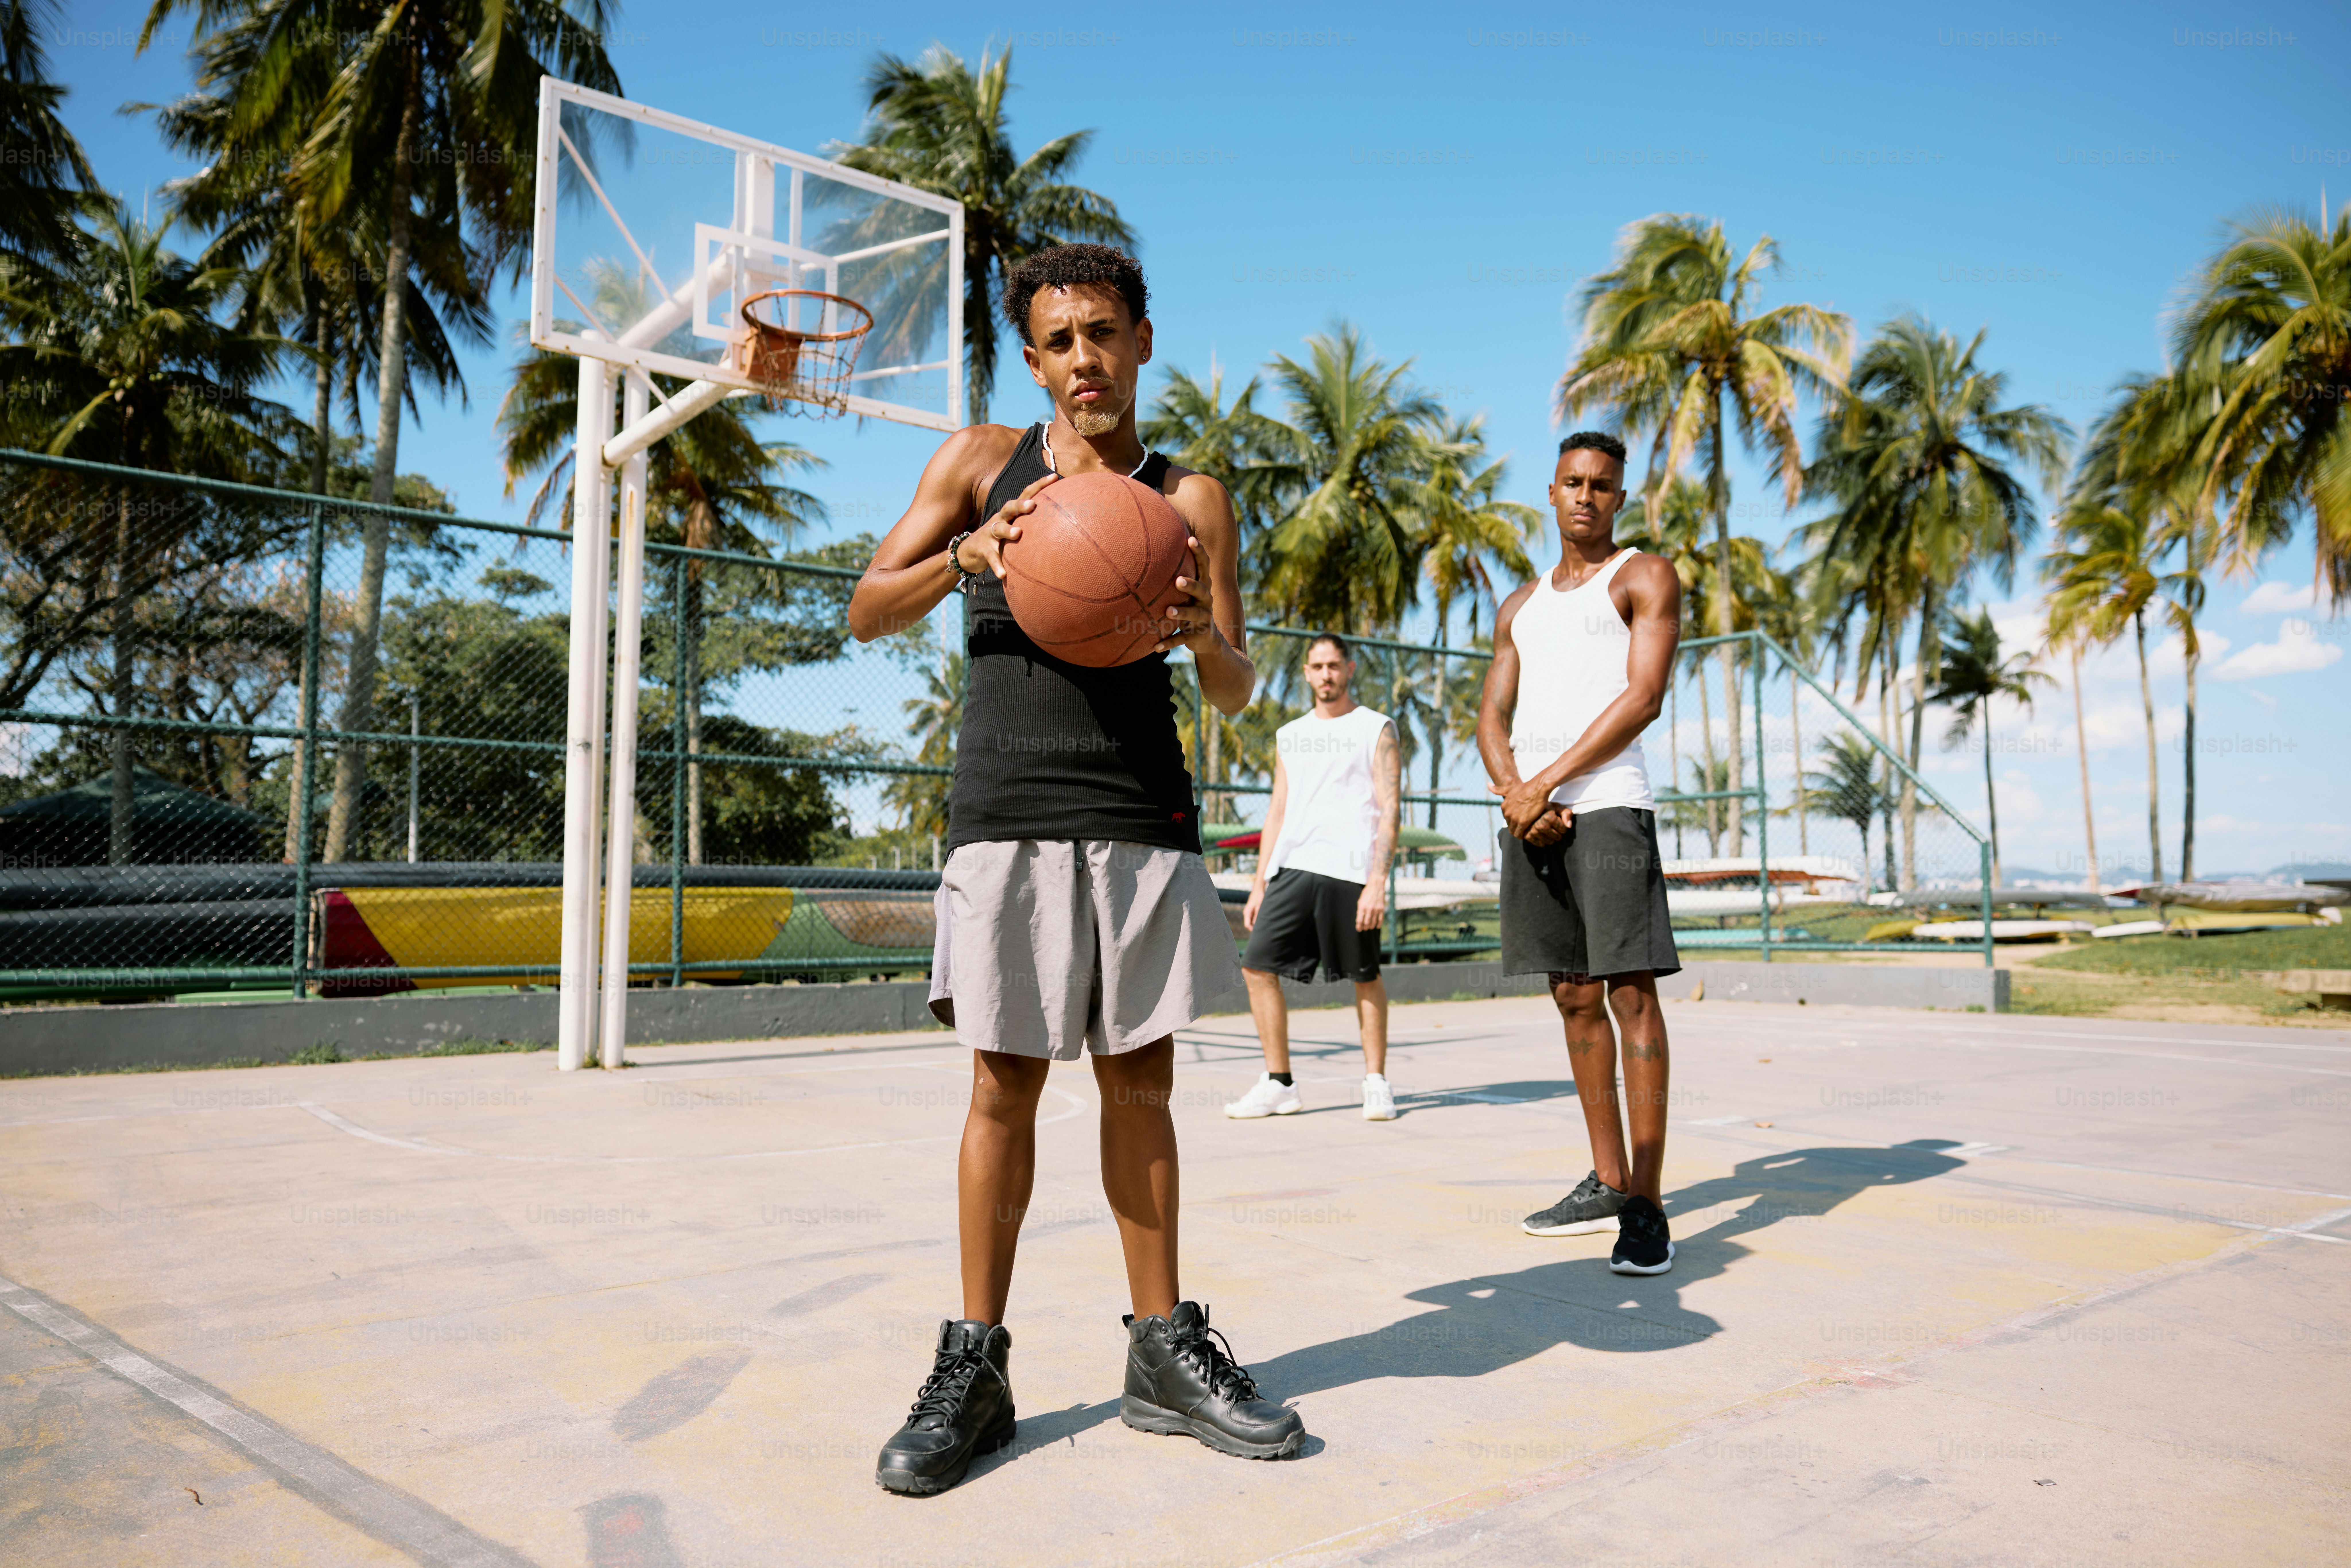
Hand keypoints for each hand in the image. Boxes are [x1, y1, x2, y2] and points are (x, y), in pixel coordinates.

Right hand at [955, 476, 1050, 579]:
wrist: (968, 552)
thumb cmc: (999, 540)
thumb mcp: (1013, 529)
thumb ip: (1031, 526)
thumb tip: (1062, 525)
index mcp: (1011, 514)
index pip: (1026, 495)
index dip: (1039, 485)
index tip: (1055, 477)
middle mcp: (1000, 519)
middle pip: (1009, 507)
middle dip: (1020, 505)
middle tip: (1032, 505)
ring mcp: (990, 534)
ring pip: (998, 529)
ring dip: (1007, 530)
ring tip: (1017, 533)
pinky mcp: (983, 550)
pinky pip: (991, 557)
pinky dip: (996, 565)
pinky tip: (1003, 574)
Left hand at [1152, 534, 1212, 653]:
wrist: (1207, 640)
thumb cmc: (1190, 607)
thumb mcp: (1187, 593)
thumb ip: (1176, 576)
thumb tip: (1151, 548)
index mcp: (1203, 587)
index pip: (1204, 567)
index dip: (1200, 553)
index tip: (1190, 539)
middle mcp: (1206, 601)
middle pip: (1202, 589)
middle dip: (1191, 585)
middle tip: (1178, 580)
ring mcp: (1204, 619)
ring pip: (1194, 614)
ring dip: (1182, 613)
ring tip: (1168, 612)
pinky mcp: (1198, 635)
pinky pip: (1182, 639)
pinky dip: (1169, 643)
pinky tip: (1155, 647)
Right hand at [1243, 881, 1263, 931]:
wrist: (1258, 889)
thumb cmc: (1259, 897)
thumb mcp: (1259, 906)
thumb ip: (1257, 915)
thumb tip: (1255, 924)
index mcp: (1247, 913)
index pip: (1247, 925)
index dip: (1252, 930)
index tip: (1258, 932)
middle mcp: (1246, 913)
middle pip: (1248, 924)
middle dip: (1254, 928)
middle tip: (1262, 930)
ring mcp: (1249, 912)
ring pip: (1251, 921)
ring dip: (1255, 924)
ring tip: (1263, 925)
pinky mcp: (1251, 910)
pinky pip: (1252, 918)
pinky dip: (1256, 920)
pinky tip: (1262, 920)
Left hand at [1354, 879, 1385, 932]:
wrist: (1376, 886)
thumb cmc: (1366, 893)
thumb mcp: (1360, 901)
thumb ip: (1360, 910)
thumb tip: (1360, 919)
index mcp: (1362, 907)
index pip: (1359, 920)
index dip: (1358, 926)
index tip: (1358, 929)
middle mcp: (1369, 909)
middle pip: (1366, 923)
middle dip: (1364, 927)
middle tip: (1364, 929)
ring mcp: (1376, 909)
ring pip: (1373, 922)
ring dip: (1370, 926)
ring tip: (1369, 927)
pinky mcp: (1381, 909)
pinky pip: (1380, 919)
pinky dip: (1378, 924)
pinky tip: (1377, 926)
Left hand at [1491, 775, 1562, 838]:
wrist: (1538, 787)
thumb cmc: (1527, 787)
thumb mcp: (1510, 788)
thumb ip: (1499, 789)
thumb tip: (1487, 784)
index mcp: (1503, 806)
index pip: (1507, 819)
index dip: (1514, 821)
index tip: (1521, 820)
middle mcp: (1507, 813)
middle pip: (1510, 826)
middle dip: (1516, 827)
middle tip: (1525, 827)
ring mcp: (1514, 818)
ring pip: (1514, 831)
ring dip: (1519, 833)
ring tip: (1527, 831)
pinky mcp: (1523, 822)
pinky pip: (1520, 834)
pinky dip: (1523, 835)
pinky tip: (1528, 833)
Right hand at [1523, 806, 1570, 846]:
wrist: (1531, 809)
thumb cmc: (1547, 809)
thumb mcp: (1558, 808)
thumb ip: (1566, 814)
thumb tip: (1569, 826)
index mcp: (1549, 817)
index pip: (1564, 829)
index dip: (1564, 827)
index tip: (1559, 823)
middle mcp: (1540, 825)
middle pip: (1557, 837)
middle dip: (1559, 834)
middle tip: (1555, 828)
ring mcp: (1533, 831)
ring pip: (1550, 842)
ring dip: (1551, 838)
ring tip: (1549, 831)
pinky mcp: (1527, 835)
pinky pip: (1540, 844)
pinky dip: (1543, 841)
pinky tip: (1542, 834)